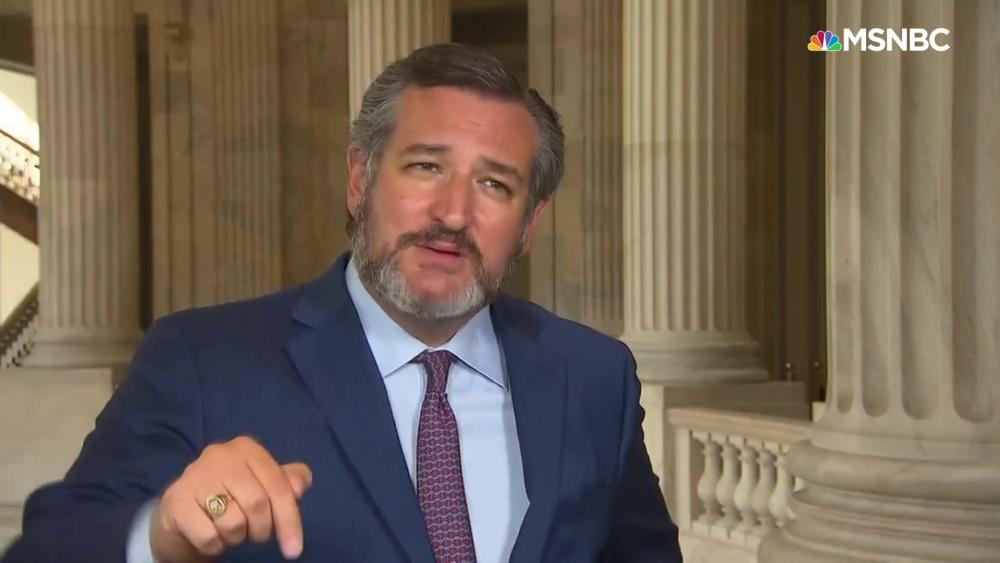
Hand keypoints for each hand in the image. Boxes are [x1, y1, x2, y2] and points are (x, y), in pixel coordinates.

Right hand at [149, 436, 312, 561]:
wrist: (181, 511)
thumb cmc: (230, 496)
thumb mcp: (262, 485)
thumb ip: (286, 482)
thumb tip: (301, 483)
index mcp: (246, 448)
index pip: (278, 485)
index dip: (290, 520)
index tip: (294, 550)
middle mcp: (220, 455)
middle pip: (257, 503)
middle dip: (262, 529)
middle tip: (255, 535)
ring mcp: (194, 476)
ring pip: (233, 522)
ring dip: (237, 538)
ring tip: (230, 531)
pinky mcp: (176, 501)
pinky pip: (209, 536)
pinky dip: (215, 546)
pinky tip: (211, 535)